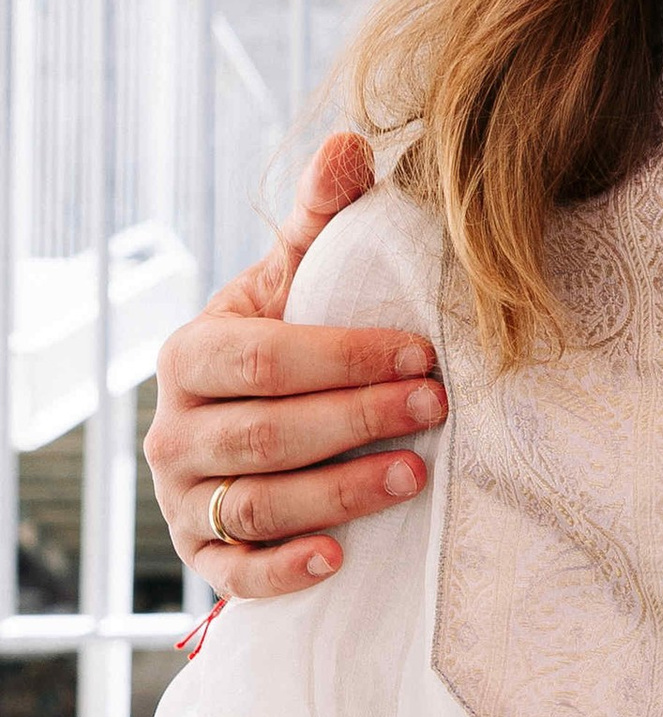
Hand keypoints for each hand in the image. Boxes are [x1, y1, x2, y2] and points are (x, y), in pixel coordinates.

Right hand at [145, 131, 443, 599]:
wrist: (255, 417)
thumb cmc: (285, 338)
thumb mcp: (297, 276)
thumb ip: (321, 215)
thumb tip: (349, 142)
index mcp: (192, 353)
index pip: (264, 358)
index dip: (344, 357)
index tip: (422, 353)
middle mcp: (173, 430)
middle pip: (264, 433)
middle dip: (355, 420)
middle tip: (436, 408)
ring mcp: (183, 497)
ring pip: (256, 503)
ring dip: (338, 493)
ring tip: (415, 476)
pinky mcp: (202, 554)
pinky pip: (233, 574)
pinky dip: (283, 570)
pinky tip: (338, 558)